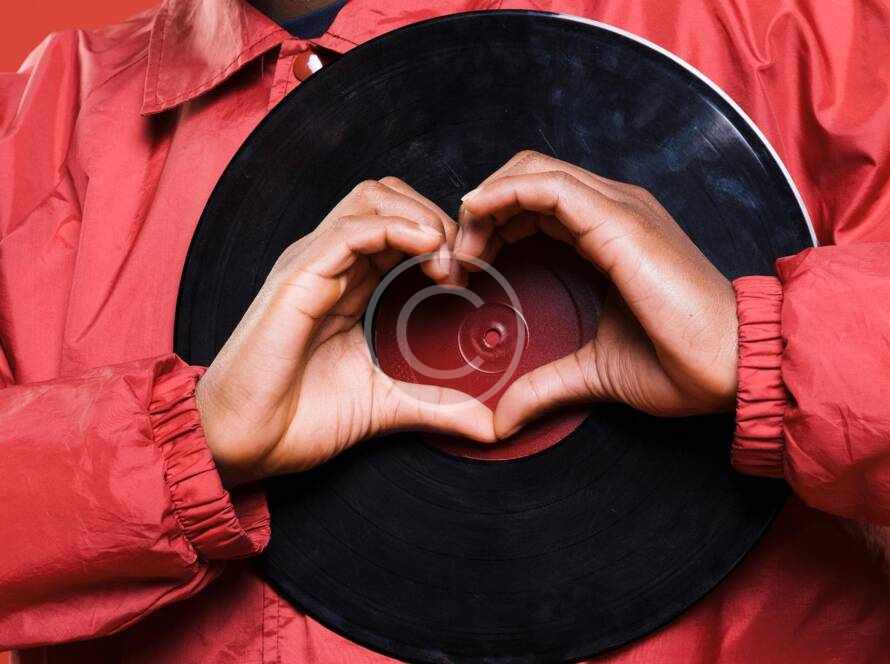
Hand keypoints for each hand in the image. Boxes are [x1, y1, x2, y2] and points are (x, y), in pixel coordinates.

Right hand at [197, 177, 494, 485]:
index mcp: (347, 282)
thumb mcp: (387, 405)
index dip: (440, 236)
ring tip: (445, 257)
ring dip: (420, 216)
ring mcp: (311, 264)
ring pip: (371, 199)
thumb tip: (491, 424)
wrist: (243, 443)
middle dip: (436, 216)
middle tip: (462, 261)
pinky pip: (350, 228)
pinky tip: (426, 249)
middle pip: (388, 198)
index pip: (398, 226)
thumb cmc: (300, 418)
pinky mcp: (298, 276)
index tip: (469, 276)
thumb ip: (437, 405)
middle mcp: (329, 263)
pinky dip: (395, 227)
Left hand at [455, 151, 737, 438]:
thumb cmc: (679, 363)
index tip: (466, 266)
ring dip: (484, 202)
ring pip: (532, 171)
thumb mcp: (593, 372)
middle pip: (526, 176)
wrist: (735, 366)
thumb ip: (544, 385)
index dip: (492, 224)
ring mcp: (618, 208)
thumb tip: (500, 419)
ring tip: (461, 249)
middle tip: (455, 258)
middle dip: (480, 211)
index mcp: (607, 232)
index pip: (535, 201)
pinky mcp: (620, 220)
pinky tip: (477, 221)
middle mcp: (612, 208)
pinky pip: (547, 185)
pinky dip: (503, 195)